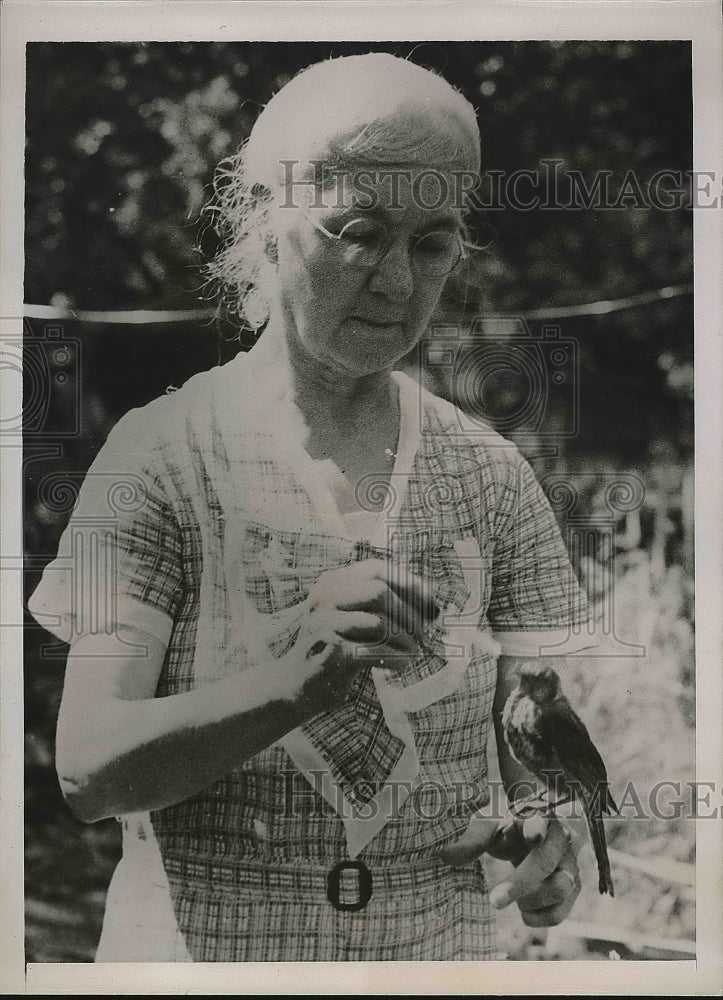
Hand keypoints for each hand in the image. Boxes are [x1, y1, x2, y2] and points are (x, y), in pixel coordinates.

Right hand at [290, 558, 436, 710]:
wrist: (293, 683)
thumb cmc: (333, 647)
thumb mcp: (349, 615)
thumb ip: (381, 603)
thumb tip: (432, 603)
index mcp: (331, 582)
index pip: (376, 569)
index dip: (409, 582)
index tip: (430, 601)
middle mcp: (324, 598)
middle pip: (379, 592)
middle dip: (408, 613)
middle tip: (421, 632)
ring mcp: (325, 624)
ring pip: (380, 623)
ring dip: (405, 639)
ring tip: (411, 651)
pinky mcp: (332, 654)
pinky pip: (376, 651)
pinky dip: (396, 658)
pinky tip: (399, 664)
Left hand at [439, 813, 580, 927]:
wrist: (528, 833)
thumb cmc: (504, 826)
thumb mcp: (486, 826)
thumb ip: (470, 839)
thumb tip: (444, 854)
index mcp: (535, 816)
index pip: (539, 820)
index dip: (537, 828)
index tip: (533, 833)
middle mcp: (558, 839)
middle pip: (546, 862)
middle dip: (520, 883)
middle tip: (494, 900)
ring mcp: (569, 863)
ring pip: (560, 888)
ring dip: (530, 900)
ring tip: (507, 895)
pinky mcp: (572, 886)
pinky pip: (563, 910)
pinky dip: (541, 918)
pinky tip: (523, 912)